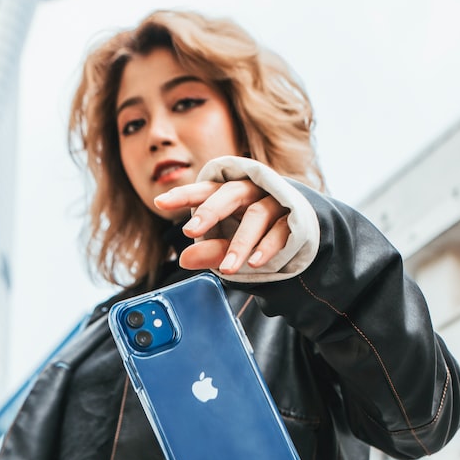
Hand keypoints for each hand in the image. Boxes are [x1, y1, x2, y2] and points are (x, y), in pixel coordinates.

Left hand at [154, 179, 289, 274]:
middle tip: (190, 231)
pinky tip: (254, 263)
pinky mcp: (293, 218)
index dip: (183, 195)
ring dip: (240, 243)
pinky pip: (280, 230)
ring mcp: (274, 202)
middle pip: (229, 194)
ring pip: (257, 215)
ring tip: (228, 269)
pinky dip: (267, 247)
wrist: (299, 231)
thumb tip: (184, 260)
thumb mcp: (228, 244)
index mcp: (229, 193)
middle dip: (209, 211)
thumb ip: (209, 250)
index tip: (160, 202)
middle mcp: (251, 191)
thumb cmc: (255, 232)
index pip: (204, 190)